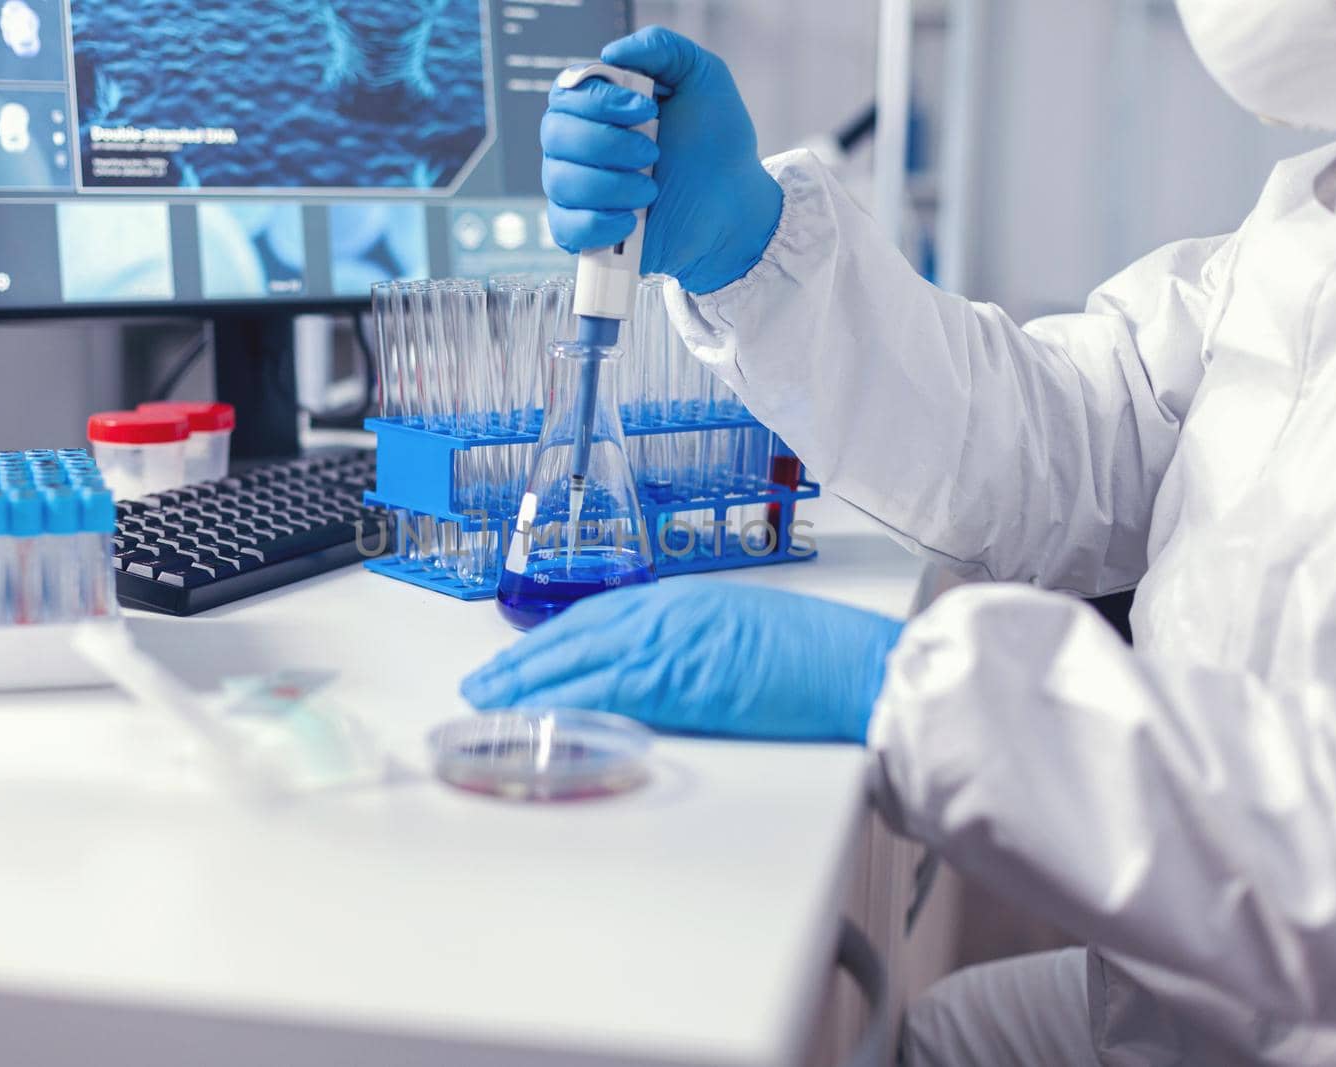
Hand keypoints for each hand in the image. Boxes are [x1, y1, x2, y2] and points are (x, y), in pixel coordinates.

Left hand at [460, 581, 904, 741]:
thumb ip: (688, 642)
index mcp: (681, 597)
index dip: (549, 640)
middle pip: (573, 636)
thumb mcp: (739, 630)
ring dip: (526, 686)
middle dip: (521, 662)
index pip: (595, 616)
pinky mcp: (677, 682)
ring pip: (576, 663)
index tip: (517, 658)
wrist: (856, 665)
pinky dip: (562, 706)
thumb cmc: (815, 654)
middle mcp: (666, 612)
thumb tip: (653, 670)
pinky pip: (604, 694)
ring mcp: (670, 644)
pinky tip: (535, 721)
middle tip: (479, 686)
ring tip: (487, 707)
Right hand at [541, 26, 784, 294]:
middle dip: (607, 144)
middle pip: (555, 134)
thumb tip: (610, 54)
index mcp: (598, 106)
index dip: (600, 101)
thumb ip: (662, 48)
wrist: (734, 205)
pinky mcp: (584, 232)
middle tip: (654, 152)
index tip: (647, 109)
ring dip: (611, 185)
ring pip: (561, 181)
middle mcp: (578, 145)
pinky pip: (565, 228)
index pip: (567, 93)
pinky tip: (632, 221)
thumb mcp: (702, 78)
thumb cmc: (716, 142)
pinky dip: (599, 223)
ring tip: (651, 190)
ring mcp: (577, 190)